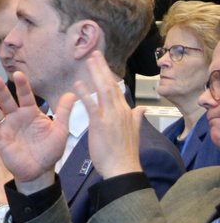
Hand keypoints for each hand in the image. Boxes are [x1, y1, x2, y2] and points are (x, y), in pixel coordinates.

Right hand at [0, 72, 74, 193]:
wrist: (41, 171)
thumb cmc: (50, 150)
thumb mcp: (60, 130)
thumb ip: (63, 112)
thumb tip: (72, 94)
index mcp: (30, 112)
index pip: (25, 95)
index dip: (21, 85)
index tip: (17, 74)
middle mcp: (16, 117)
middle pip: (7, 101)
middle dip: (1, 90)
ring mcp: (7, 128)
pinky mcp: (1, 141)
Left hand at [78, 51, 143, 178]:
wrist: (123, 168)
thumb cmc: (125, 153)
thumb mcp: (134, 132)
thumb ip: (137, 118)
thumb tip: (142, 108)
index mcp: (126, 112)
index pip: (117, 89)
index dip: (109, 75)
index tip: (102, 64)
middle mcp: (120, 111)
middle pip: (110, 85)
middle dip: (102, 68)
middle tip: (94, 54)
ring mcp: (111, 116)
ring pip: (103, 90)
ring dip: (96, 74)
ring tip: (89, 60)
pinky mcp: (100, 124)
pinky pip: (92, 105)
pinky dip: (85, 93)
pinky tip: (78, 84)